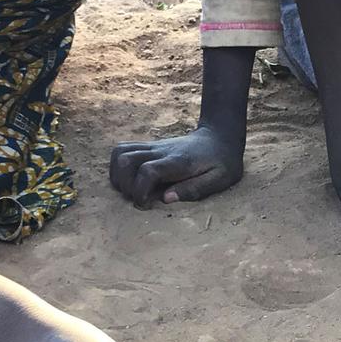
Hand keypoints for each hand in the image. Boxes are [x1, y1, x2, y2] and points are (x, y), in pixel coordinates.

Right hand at [109, 126, 244, 208]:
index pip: (148, 171)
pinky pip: (122, 150)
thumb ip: (194, 189)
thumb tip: (166, 199)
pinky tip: (129, 179)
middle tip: (137, 198)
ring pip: (120, 153)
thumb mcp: (220, 179)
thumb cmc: (222, 162)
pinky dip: (118, 166)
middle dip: (124, 185)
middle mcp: (161, 151)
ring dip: (118, 175)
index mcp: (179, 162)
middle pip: (126, 160)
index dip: (140, 190)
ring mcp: (153, 147)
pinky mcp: (148, 146)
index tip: (145, 204)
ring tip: (131, 190)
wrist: (219, 137)